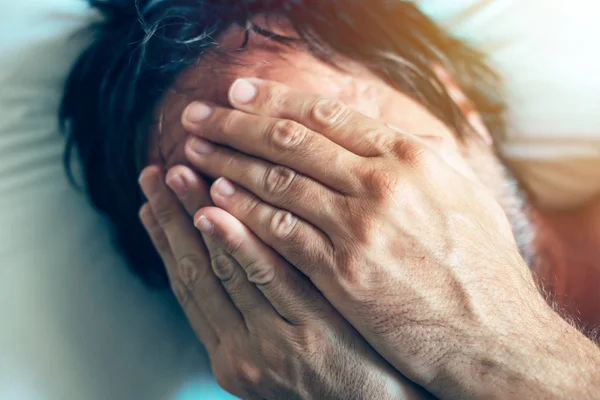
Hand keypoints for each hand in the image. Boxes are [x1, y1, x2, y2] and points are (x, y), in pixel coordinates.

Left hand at [180, 78, 599, 398]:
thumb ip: (417, 154)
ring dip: (229, 163)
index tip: (241, 92)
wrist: (493, 333)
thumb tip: (376, 126)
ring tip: (195, 151)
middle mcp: (384, 182)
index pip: (329, 113)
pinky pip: (280, 232)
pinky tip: (217, 200)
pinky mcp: (343, 271)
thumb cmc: (479, 263)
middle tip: (199, 115)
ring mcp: (361, 227)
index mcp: (413, 156)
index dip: (277, 99)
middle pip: (292, 139)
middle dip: (236, 123)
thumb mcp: (460, 191)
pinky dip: (245, 212)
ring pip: (278, 181)